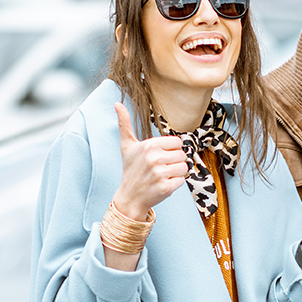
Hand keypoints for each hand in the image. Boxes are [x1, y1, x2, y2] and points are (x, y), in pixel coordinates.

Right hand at [112, 102, 187, 218]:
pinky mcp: (166, 188)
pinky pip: (182, 181)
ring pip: (184, 168)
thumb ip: (125, 124)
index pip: (177, 142)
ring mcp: (160, 174)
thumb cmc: (130, 169)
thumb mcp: (127, 146)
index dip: (171, 150)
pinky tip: (163, 185)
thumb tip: (117, 103)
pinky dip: (175, 184)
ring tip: (162, 176)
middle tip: (161, 168)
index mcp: (149, 145)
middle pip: (183, 155)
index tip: (160, 157)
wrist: (129, 197)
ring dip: (176, 173)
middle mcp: (155, 158)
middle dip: (174, 162)